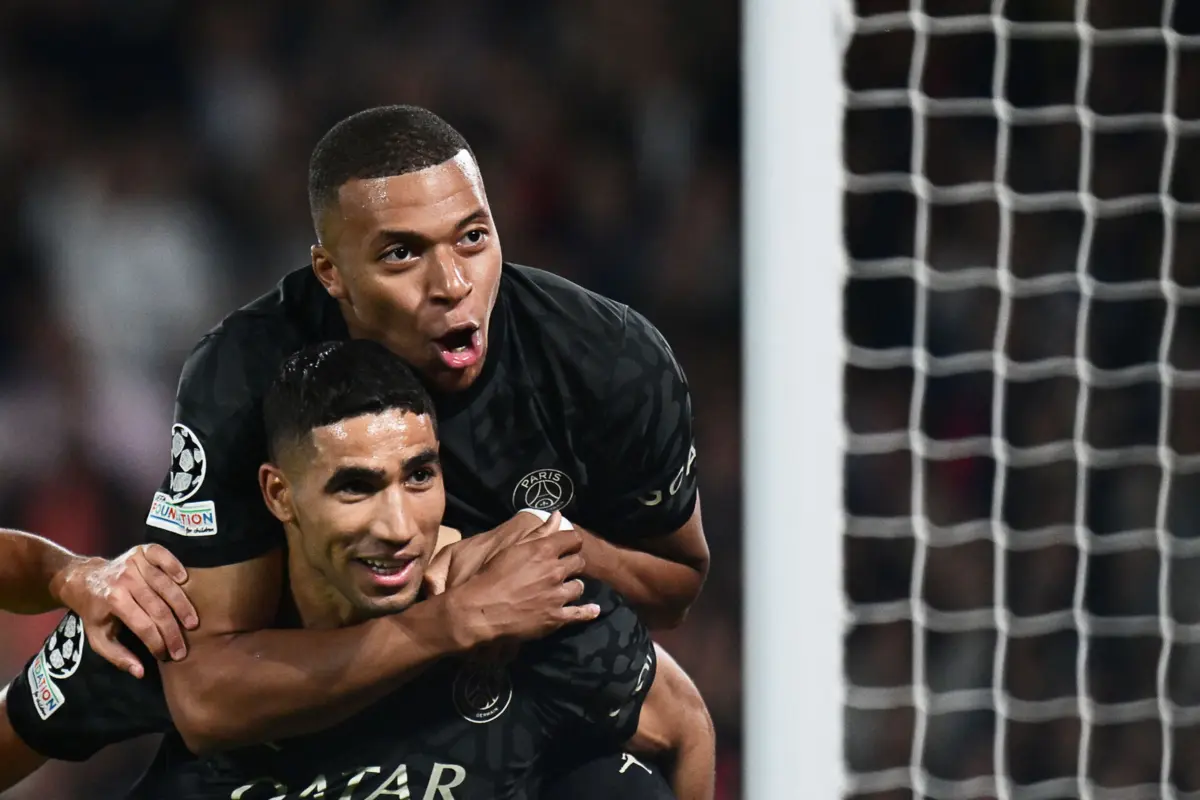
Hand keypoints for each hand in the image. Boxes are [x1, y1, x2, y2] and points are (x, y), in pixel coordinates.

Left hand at [51, 544, 198, 676]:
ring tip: (193, 623)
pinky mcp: (141, 551)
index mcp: (113, 600)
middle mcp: (125, 580)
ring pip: (165, 584)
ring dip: (182, 605)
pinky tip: (184, 580)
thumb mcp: (98, 637)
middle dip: (173, 632)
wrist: (83, 580)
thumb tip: (140, 672)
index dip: (157, 643)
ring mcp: (134, 563)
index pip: (143, 625)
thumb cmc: (95, 611)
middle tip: (183, 649)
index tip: (166, 656)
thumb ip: (117, 656)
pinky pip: (162, 555)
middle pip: (157, 608)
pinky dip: (174, 565)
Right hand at [442, 513, 599, 648]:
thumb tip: (558, 515)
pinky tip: (593, 610)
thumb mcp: (513, 548)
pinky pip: (579, 614)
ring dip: (573, 586)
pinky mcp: (556, 618)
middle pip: (579, 562)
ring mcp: (557, 595)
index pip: (573, 539)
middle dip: (572, 563)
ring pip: (579, 587)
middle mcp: (555, 571)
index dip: (571, 542)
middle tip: (564, 568)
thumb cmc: (492, 576)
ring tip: (566, 589)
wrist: (481, 610)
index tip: (568, 546)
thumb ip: (539, 532)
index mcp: (544, 551)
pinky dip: (588, 612)